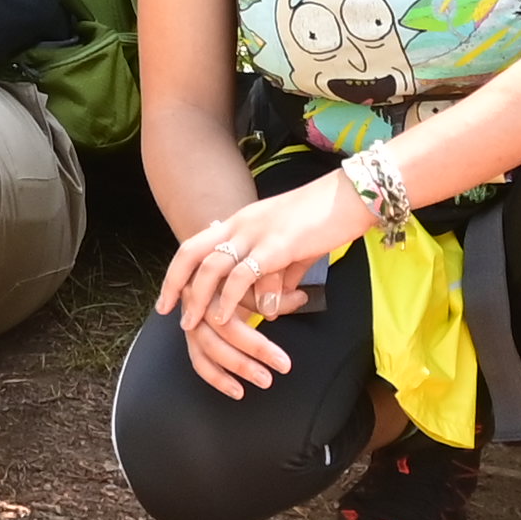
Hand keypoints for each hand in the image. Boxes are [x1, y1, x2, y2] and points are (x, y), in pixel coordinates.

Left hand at [156, 175, 370, 398]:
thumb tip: (274, 305)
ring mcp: (258, 233)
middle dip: (176, 283)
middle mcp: (242, 223)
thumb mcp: (296, 248)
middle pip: (193, 252)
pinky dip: (231, 299)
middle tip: (167, 311)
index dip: (180, 270)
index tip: (169, 295)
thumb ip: (281, 275)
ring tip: (193, 324)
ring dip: (199, 297)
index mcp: (243, 220)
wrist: (353, 195)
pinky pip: (244, 275)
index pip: (198, 243)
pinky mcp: (278, 245)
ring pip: (213, 266)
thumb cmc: (327, 219)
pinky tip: (226, 318)